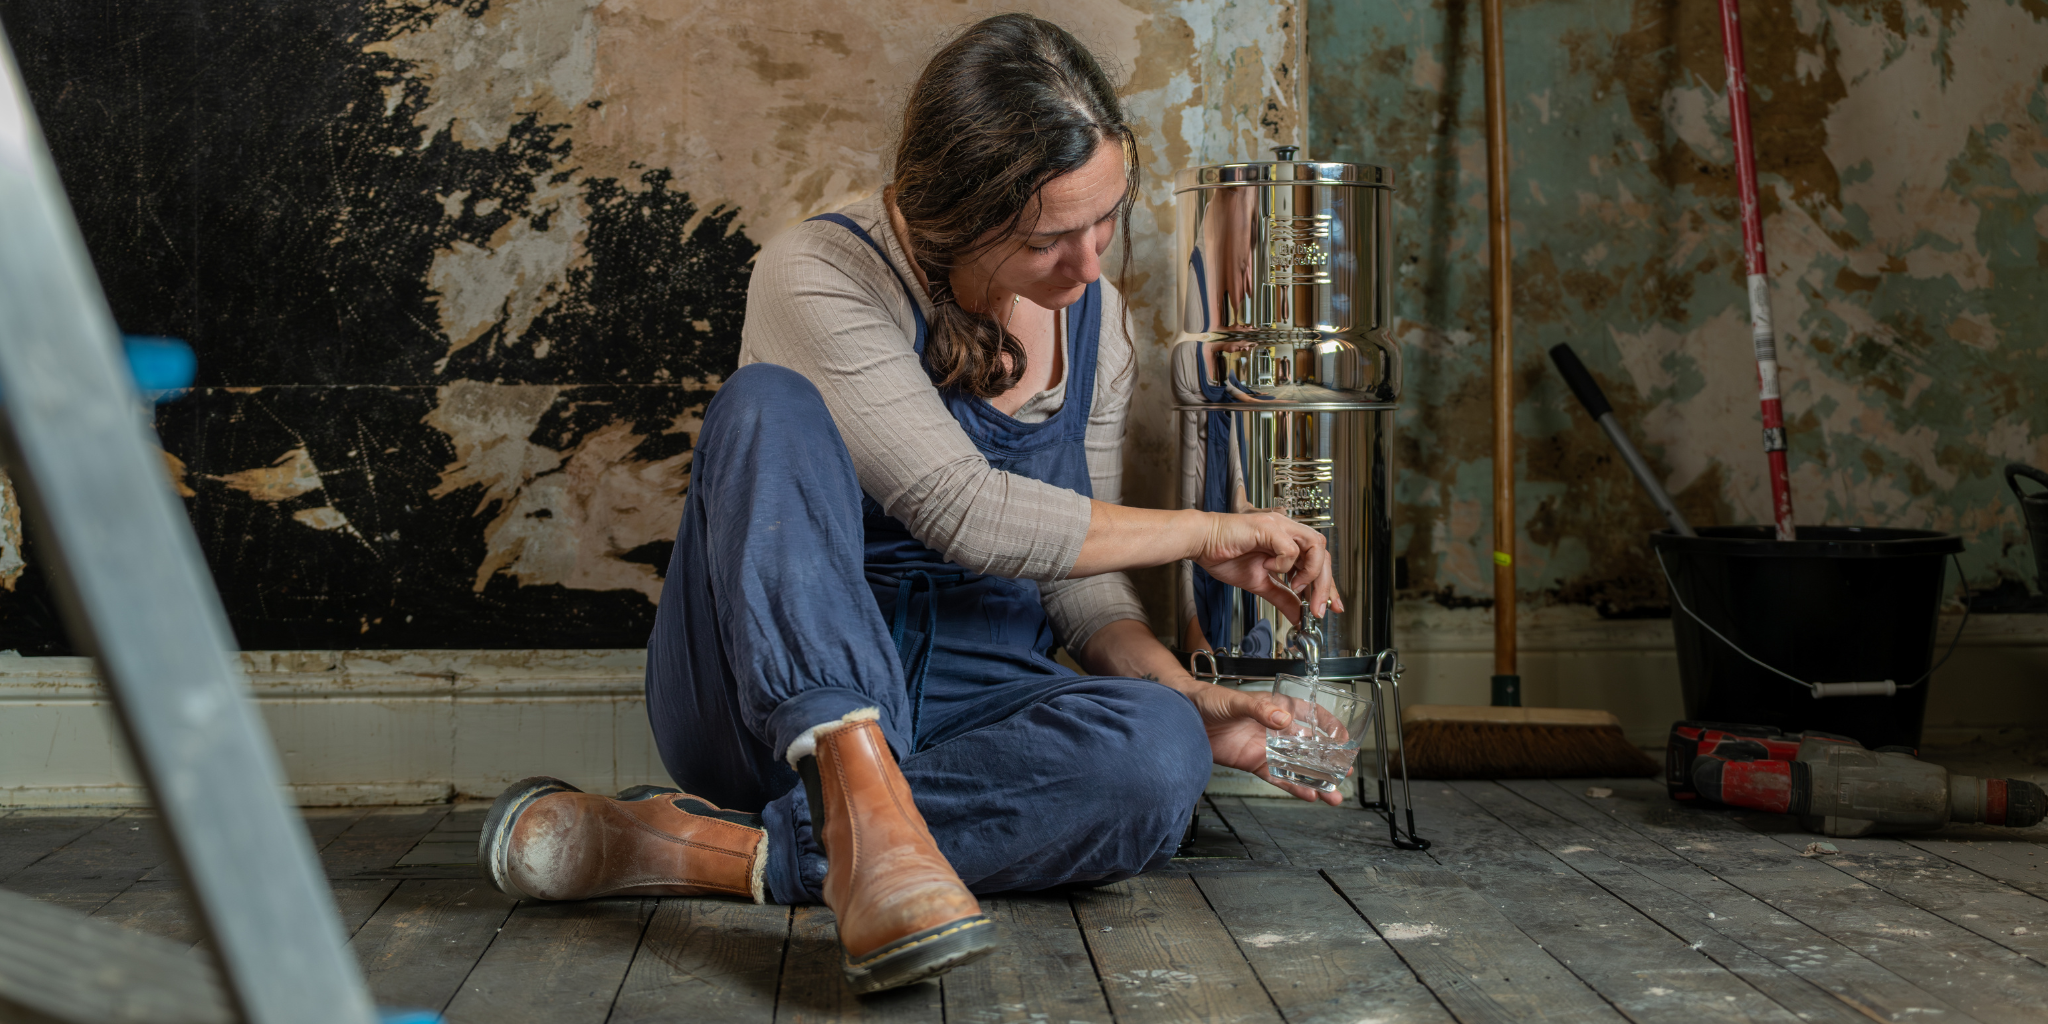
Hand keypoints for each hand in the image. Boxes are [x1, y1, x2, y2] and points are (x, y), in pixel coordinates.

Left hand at [1166, 672, 1344, 805]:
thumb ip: (1259, 710)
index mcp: (1276, 707)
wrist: (1184, 717)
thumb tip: (1282, 719)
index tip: (1344, 738)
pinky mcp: (1255, 763)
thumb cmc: (1209, 701)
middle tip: (1345, 772)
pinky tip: (1309, 795)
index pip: (1310, 715)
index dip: (1329, 726)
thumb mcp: (1235, 701)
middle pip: (1309, 746)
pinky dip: (1293, 786)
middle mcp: (1276, 729)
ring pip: (1297, 766)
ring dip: (1316, 780)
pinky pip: (1278, 777)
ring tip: (1334, 794)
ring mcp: (1267, 748)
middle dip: (1329, 760)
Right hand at [1193, 511, 1343, 622]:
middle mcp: (1287, 530)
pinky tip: (1269, 567)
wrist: (1201, 543)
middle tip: (1318, 609)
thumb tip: (1298, 616)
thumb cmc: (1224, 555)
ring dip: (1311, 573)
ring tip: (1296, 588)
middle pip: (1323, 554)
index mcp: (1288, 542)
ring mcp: (1279, 526)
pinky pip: (1290, 548)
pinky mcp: (1268, 528)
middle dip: (1324, 585)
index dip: (1329, 585)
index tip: (1332, 606)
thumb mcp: (1260, 584)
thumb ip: (1282, 597)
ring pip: (1315, 546)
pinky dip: (1284, 563)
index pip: (1320, 561)